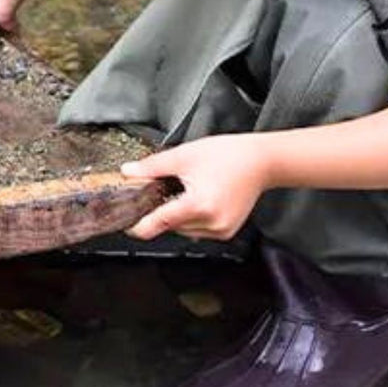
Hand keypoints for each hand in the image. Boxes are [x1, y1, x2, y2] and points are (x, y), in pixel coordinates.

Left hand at [121, 135, 273, 241]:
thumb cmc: (228, 155)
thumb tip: (128, 172)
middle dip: (162, 210)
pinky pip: (198, 229)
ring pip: (183, 229)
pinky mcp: (226, 231)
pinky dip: (192, 218)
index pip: (159, 223)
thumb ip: (152, 167)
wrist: (261, 161)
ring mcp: (221, 230)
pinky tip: (198, 198)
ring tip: (187, 190)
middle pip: (170, 225)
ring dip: (177, 215)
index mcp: (199, 205)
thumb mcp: (184, 156)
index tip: (127, 225)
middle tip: (163, 190)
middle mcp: (212, 223)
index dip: (139, 225)